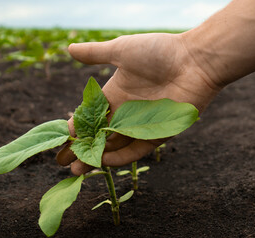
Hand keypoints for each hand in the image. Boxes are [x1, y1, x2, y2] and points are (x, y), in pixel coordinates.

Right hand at [56, 32, 220, 174]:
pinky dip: (119, 158)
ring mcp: (141, 125)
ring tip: (76, 170)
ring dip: (96, 157)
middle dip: (82, 148)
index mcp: (116, 93)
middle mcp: (126, 111)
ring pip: (114, 145)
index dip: (75, 128)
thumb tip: (68, 50)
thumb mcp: (121, 50)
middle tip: (63, 162)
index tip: (60, 139)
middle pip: (99, 135)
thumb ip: (95, 53)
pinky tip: (102, 163)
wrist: (195, 61)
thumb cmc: (159, 52)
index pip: (90, 115)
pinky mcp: (157, 135)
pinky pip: (135, 150)